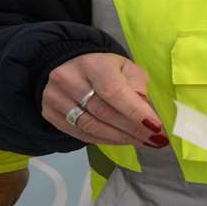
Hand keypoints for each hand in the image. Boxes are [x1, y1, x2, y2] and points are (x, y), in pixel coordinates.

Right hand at [43, 53, 166, 148]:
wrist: (68, 65)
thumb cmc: (104, 68)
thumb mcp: (126, 68)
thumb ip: (137, 87)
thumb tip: (147, 116)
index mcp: (92, 63)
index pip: (114, 92)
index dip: (136, 113)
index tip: (156, 128)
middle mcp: (69, 79)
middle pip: (104, 113)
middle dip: (133, 130)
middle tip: (153, 140)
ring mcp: (55, 97)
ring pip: (91, 127)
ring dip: (120, 139)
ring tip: (140, 142)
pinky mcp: (50, 113)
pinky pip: (80, 134)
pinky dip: (103, 140)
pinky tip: (120, 140)